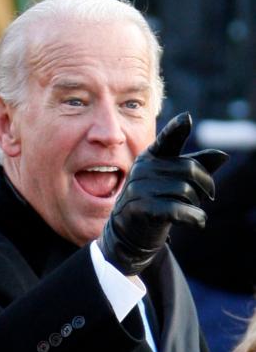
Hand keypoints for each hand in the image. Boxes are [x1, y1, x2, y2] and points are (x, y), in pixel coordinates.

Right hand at [99, 112, 227, 274]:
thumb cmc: (156, 201)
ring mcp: (139, 188)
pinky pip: (180, 209)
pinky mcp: (142, 208)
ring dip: (196, 205)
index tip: (186, 119)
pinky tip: (198, 223)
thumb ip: (197, 166)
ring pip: (186, 191)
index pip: (167, 139)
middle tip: (203, 198)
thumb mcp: (173, 182)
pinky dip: (195, 218)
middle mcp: (143, 169)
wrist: (128, 233)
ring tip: (189, 211)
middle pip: (189, 169)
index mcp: (150, 157)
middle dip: (204, 186)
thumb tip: (223, 155)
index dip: (176, 129)